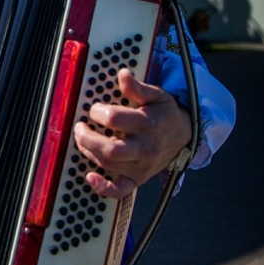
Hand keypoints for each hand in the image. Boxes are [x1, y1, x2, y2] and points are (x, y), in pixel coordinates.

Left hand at [73, 68, 191, 198]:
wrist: (183, 136)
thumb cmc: (164, 114)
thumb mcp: (155, 95)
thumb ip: (137, 87)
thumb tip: (123, 74)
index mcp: (147, 124)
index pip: (115, 119)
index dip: (98, 112)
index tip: (95, 109)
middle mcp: (144, 148)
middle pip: (111, 150)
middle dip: (88, 138)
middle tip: (80, 127)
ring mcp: (140, 166)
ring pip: (108, 165)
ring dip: (88, 152)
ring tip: (83, 138)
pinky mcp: (137, 179)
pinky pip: (119, 190)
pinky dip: (103, 188)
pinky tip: (90, 176)